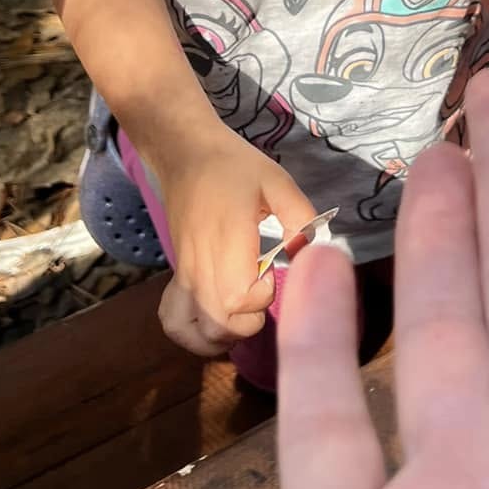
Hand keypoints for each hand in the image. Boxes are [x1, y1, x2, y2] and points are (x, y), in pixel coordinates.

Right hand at [154, 136, 317, 357]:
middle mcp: (200, 267)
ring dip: (224, 336)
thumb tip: (315, 254)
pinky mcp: (177, 277)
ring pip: (194, 332)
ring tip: (243, 313)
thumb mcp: (276, 181)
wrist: (185, 153)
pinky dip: (192, 334)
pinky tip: (215, 322)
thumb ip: (300, 217)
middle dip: (249, 322)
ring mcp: (184, 276)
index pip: (239, 299)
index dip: (263, 296)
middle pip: (218, 325)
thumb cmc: (234, 166)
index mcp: (226, 242)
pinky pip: (173, 321)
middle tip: (262, 290)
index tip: (271, 268)